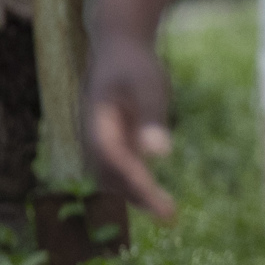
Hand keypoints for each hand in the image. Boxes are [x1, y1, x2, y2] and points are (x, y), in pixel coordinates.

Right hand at [86, 35, 176, 218]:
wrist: (119, 48)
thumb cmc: (134, 64)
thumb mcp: (148, 83)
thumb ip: (152, 116)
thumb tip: (159, 154)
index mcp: (97, 124)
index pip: (114, 161)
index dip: (134, 183)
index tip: (156, 200)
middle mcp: (95, 138)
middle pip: (111, 176)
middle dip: (136, 197)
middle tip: (169, 216)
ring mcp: (103, 141)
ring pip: (114, 178)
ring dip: (135, 196)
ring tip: (166, 214)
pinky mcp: (115, 141)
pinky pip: (122, 170)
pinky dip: (137, 186)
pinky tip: (157, 201)